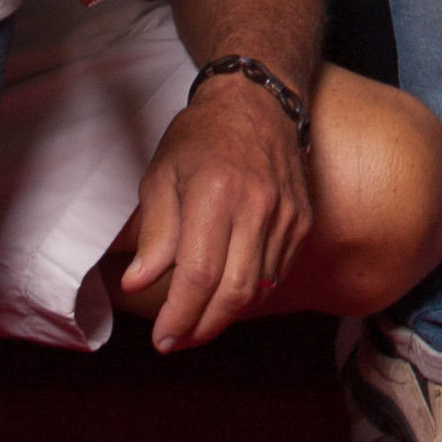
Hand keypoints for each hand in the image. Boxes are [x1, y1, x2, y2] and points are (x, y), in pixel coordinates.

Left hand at [117, 75, 315, 350]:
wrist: (258, 100)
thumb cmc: (202, 135)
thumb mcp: (162, 174)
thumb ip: (154, 232)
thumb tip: (138, 282)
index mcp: (216, 193)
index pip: (199, 274)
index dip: (179, 316)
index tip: (161, 339)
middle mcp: (257, 206)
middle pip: (234, 292)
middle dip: (201, 328)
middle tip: (175, 342)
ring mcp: (286, 214)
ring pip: (258, 288)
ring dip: (224, 316)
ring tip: (195, 324)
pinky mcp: (302, 219)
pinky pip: (277, 273)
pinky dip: (251, 292)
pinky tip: (226, 295)